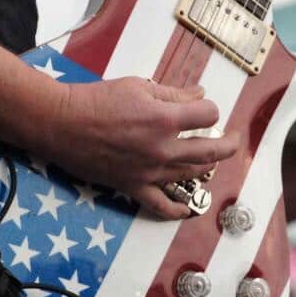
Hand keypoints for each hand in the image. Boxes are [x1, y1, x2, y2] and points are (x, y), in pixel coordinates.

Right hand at [44, 77, 239, 218]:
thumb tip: (200, 95)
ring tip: (212, 160)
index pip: (207, 115)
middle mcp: (162, 149)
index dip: (210, 109)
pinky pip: (162, 205)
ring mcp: (150, 172)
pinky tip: (188, 208)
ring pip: (191, 175)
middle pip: (210, 150)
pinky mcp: (134, 187)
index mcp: (165, 119)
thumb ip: (173, 94)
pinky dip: (178, 210)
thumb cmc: (97, 100)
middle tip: (233, 140)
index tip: (205, 108)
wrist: (61, 124)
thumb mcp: (138, 86)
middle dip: (227, 144)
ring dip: (206, 167)